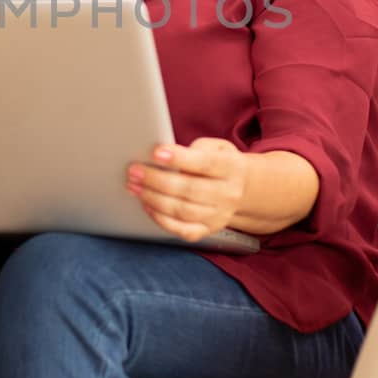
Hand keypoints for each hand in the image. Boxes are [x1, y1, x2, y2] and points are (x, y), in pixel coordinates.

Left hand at [126, 138, 246, 241]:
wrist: (243, 189)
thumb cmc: (220, 163)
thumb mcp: (217, 147)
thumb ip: (196, 148)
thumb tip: (166, 154)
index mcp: (231, 168)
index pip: (204, 163)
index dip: (179, 158)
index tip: (155, 152)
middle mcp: (228, 194)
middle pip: (189, 189)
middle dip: (156, 180)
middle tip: (134, 171)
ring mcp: (219, 215)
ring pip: (182, 211)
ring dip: (153, 199)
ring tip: (134, 186)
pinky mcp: (208, 230)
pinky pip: (183, 231)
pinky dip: (162, 220)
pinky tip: (147, 206)